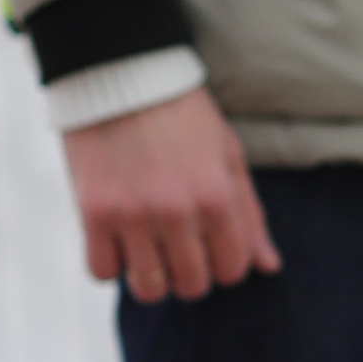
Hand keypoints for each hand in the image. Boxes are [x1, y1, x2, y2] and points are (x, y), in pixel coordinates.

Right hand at [61, 87, 281, 303]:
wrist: (120, 73)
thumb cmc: (182, 115)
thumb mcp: (227, 154)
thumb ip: (248, 214)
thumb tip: (268, 267)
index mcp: (218, 196)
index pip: (232, 270)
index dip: (223, 264)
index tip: (209, 245)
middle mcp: (178, 211)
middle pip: (191, 285)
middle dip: (188, 272)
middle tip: (177, 247)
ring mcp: (133, 214)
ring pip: (148, 288)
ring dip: (150, 276)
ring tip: (147, 250)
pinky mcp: (93, 212)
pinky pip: (102, 272)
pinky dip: (109, 264)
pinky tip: (116, 240)